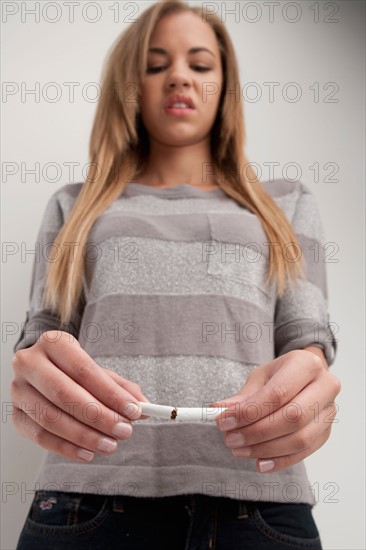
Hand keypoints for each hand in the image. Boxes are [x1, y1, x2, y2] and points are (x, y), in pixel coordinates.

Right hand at [11, 330, 150, 462]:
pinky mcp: (15, 414)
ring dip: (84, 436)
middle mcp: (30, 363)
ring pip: (50, 418)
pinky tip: (88, 453)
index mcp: (53, 343)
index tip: (134, 411)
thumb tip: (143, 406)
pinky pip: (39, 436)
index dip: (111, 393)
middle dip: (99, 416)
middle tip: (125, 431)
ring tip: (110, 445)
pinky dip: (66, 448)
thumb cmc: (73, 370)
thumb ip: (120, 387)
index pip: (84, 370)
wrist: (41, 368)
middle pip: (65, 394)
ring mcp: (18, 389)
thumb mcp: (97, 371)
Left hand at [208, 349, 340, 473]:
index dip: (249, 412)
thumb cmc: (282, 375)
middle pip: (292, 418)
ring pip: (300, 439)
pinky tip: (259, 462)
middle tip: (230, 439)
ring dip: (265, 449)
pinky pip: (304, 453)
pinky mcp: (327, 432)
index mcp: (306, 364)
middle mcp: (325, 386)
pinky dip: (280, 461)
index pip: (277, 394)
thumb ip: (243, 396)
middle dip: (257, 432)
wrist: (306, 377)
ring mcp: (329, 411)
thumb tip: (218, 411)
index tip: (224, 422)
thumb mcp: (260, 377)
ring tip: (240, 449)